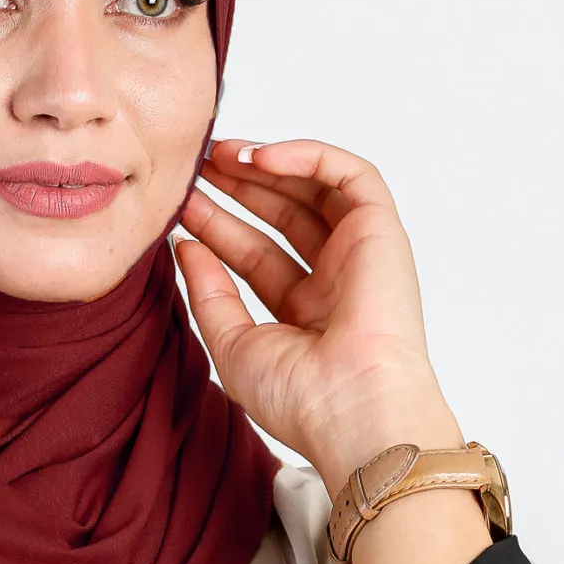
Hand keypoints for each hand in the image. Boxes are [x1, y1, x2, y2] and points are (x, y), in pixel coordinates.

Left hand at [174, 137, 460, 496]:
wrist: (352, 409)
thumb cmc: (299, 397)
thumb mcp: (232, 344)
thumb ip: (209, 294)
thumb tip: (185, 246)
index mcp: (305, 313)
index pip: (256, 255)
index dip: (218, 226)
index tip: (180, 207)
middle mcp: (336, 281)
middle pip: (283, 216)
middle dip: (239, 187)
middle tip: (196, 165)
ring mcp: (360, 255)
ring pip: (314, 189)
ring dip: (268, 166)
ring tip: (220, 154)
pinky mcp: (383, 232)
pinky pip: (350, 175)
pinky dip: (307, 157)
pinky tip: (260, 158)